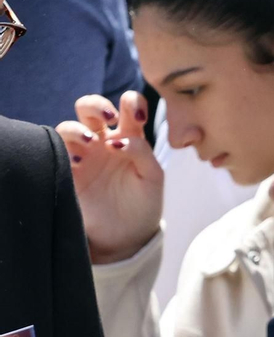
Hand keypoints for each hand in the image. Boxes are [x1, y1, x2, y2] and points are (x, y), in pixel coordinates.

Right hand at [56, 90, 163, 263]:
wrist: (127, 234)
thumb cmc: (144, 203)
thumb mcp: (153, 177)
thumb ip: (142, 153)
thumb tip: (116, 139)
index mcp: (129, 137)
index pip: (129, 107)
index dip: (131, 102)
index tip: (139, 115)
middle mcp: (104, 141)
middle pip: (91, 108)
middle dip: (96, 103)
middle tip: (109, 116)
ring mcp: (84, 154)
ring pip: (70, 126)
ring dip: (77, 128)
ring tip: (90, 141)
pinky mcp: (68, 170)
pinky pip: (56, 150)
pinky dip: (65, 149)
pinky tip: (78, 160)